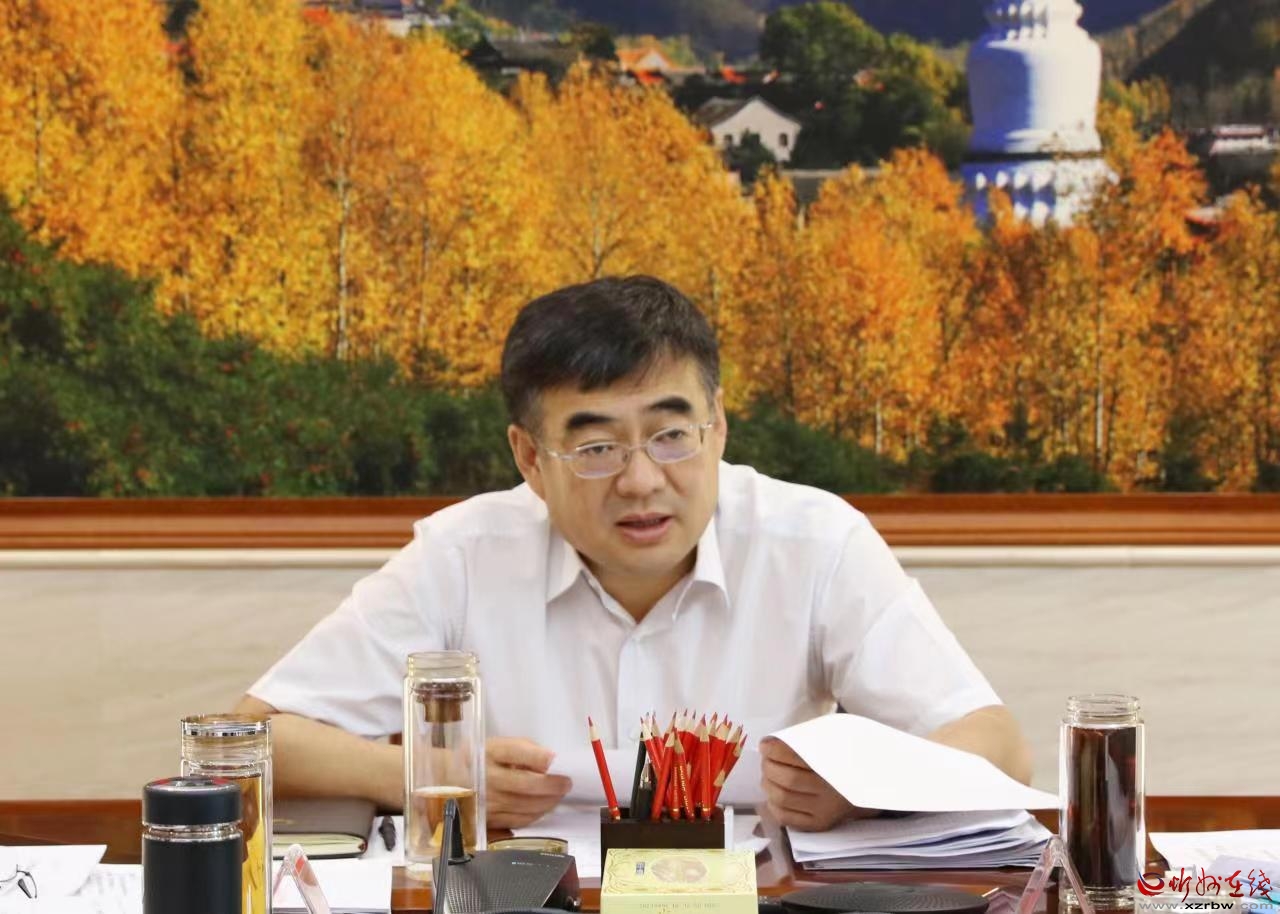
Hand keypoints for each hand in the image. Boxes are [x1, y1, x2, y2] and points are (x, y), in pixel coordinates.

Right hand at [486, 737, 571, 828]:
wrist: (453, 779)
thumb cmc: (484, 758)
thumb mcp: (500, 745)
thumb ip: (525, 750)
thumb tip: (550, 763)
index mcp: (489, 752)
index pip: (515, 752)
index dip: (538, 757)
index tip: (555, 759)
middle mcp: (486, 777)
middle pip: (525, 784)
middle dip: (551, 785)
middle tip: (566, 783)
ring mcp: (486, 802)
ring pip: (525, 806)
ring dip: (548, 801)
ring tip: (559, 795)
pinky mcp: (488, 820)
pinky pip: (519, 820)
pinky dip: (536, 814)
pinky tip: (544, 806)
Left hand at [759, 737, 874, 830]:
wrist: (867, 788)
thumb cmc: (843, 762)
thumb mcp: (832, 746)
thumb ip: (808, 742)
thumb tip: (772, 742)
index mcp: (834, 767)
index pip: (795, 758)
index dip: (775, 750)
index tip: (765, 744)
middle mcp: (830, 792)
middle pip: (787, 779)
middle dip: (768, 766)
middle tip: (766, 760)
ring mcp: (824, 812)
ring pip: (782, 799)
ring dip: (767, 783)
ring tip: (768, 775)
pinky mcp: (818, 825)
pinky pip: (785, 817)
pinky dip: (772, 804)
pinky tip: (774, 793)